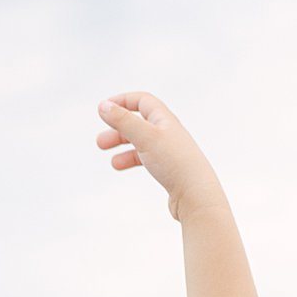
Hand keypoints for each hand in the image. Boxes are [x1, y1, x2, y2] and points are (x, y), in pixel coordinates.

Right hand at [95, 92, 227, 222]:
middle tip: (100, 143)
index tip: (103, 109)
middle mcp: (168, 132)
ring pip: (140, 143)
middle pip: (138, 123)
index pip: (142, 101)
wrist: (196, 195)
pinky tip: (121, 167)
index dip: (122, 101)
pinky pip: (145, 159)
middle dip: (118, 130)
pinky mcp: (168, 168)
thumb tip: (103, 105)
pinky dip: (131, 160)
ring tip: (110, 161)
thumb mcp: (145, 137)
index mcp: (165, 120)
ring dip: (122, 148)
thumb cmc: (175, 163)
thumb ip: (123, 120)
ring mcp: (168, 151)